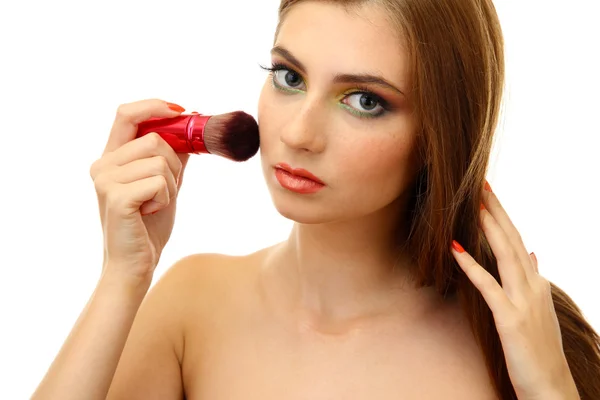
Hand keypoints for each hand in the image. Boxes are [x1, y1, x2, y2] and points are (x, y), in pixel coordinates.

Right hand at [90, 99, 189, 281]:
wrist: (135, 263)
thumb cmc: (148, 225)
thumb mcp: (165, 183)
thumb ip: (173, 155)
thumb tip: (191, 125)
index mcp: (111, 157)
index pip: (126, 114)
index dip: (155, 107)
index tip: (181, 111)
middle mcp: (103, 164)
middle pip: (155, 139)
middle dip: (174, 163)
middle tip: (166, 188)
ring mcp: (106, 180)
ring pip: (161, 160)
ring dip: (171, 184)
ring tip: (155, 203)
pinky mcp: (117, 196)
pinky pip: (160, 181)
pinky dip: (166, 198)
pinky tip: (150, 212)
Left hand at [450, 181, 579, 399]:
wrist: (552, 389)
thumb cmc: (540, 350)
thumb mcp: (540, 310)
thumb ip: (534, 280)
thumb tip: (532, 255)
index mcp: (537, 283)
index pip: (517, 241)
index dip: (503, 216)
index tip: (488, 193)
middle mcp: (533, 287)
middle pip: (512, 240)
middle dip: (496, 211)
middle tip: (480, 184)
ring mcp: (524, 302)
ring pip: (506, 256)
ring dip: (489, 228)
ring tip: (473, 204)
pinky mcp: (511, 320)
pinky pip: (489, 287)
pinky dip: (472, 267)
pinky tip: (455, 249)